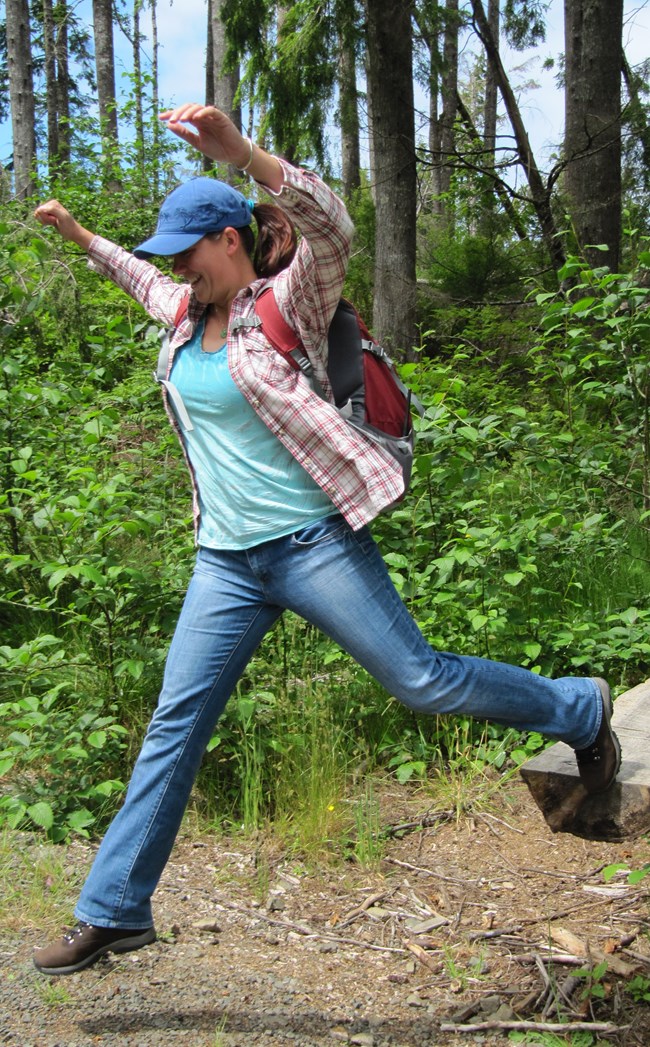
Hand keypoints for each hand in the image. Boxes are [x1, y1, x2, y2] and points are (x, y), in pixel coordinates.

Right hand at [33, 200, 94, 249]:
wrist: (73, 232)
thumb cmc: (68, 226)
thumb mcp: (62, 217)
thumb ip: (52, 210)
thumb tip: (40, 209)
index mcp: (53, 202)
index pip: (40, 210)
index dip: (46, 217)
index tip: (56, 219)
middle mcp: (50, 204)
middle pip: (38, 212)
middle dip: (45, 219)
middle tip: (55, 221)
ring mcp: (48, 210)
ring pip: (38, 216)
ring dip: (45, 221)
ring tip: (54, 222)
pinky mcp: (48, 215)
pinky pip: (40, 219)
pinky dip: (44, 222)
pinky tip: (52, 223)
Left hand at [160, 103, 283, 192]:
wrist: (234, 155)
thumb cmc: (218, 149)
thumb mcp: (197, 143)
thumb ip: (185, 134)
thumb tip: (169, 125)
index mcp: (197, 123)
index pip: (182, 115)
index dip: (171, 115)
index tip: (160, 118)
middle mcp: (203, 117)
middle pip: (188, 108)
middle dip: (178, 113)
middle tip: (170, 119)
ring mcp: (212, 116)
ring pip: (198, 108)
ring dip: (188, 112)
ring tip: (181, 120)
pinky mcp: (221, 117)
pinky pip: (211, 111)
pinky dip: (202, 112)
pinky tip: (194, 119)